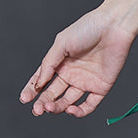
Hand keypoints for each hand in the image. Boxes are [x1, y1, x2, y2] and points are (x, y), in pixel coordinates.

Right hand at [19, 7, 135, 117]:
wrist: (113, 26)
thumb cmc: (87, 29)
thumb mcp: (61, 44)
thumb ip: (48, 64)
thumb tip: (38, 84)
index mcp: (59, 63)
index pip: (41, 81)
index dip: (32, 91)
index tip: (24, 99)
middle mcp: (71, 74)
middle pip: (53, 94)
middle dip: (43, 102)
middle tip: (37, 109)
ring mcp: (85, 82)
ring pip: (68, 101)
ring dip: (58, 107)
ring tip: (50, 107)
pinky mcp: (101, 87)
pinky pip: (89, 105)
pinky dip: (79, 111)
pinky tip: (70, 110)